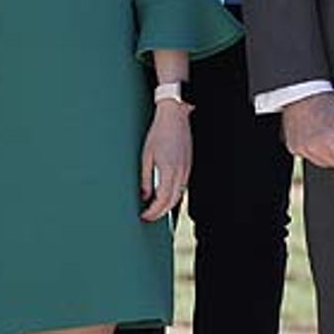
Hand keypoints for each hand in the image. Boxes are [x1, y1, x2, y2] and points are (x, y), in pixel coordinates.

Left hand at [139, 102, 190, 221]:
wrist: (175, 117)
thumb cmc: (159, 133)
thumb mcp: (146, 156)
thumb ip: (145, 179)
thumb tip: (144, 196)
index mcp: (168, 170)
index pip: (162, 200)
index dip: (153, 212)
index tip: (144, 216)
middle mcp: (180, 172)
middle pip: (172, 201)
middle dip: (160, 213)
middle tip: (149, 217)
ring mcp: (186, 169)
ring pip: (179, 195)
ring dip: (168, 205)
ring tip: (155, 208)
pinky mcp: (188, 165)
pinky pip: (182, 186)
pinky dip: (174, 195)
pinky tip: (166, 195)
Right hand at [282, 93, 333, 168]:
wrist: (302, 96)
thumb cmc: (327, 105)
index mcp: (330, 139)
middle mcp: (314, 147)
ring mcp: (303, 149)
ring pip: (323, 164)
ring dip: (327, 154)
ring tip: (325, 136)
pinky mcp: (294, 149)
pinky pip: (310, 159)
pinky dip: (314, 152)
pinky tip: (315, 138)